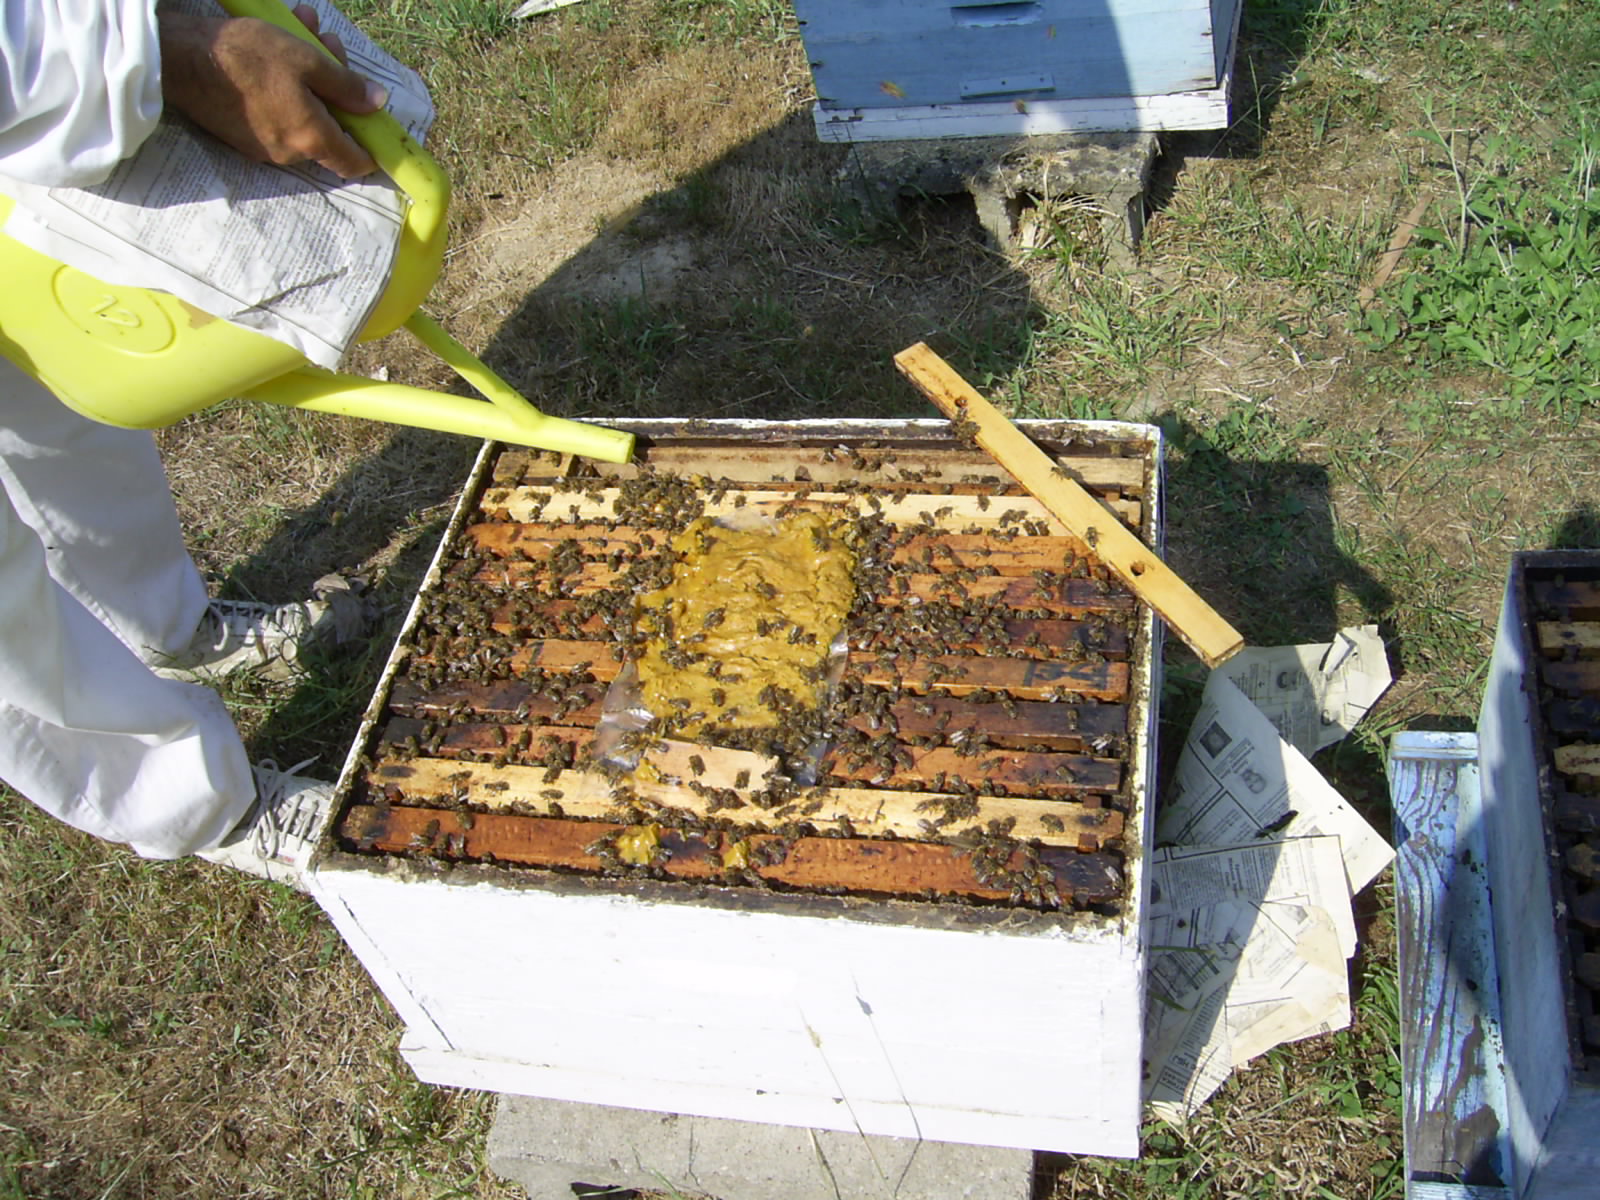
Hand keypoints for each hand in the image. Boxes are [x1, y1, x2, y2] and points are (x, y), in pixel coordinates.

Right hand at [157, 5, 387, 178]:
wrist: (180, 60)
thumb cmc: (246, 56)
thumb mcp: (306, 60)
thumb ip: (346, 85)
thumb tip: (377, 103)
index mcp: (310, 139)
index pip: (354, 162)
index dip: (370, 146)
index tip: (375, 124)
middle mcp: (289, 153)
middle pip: (329, 128)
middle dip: (336, 86)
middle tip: (329, 43)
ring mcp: (263, 147)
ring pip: (302, 115)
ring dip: (310, 77)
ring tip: (303, 29)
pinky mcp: (242, 135)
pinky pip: (277, 114)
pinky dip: (284, 85)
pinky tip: (277, 44)